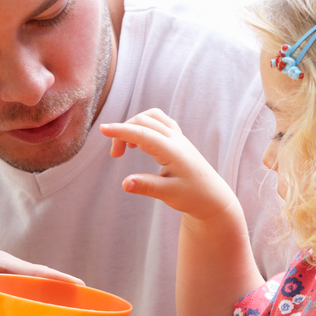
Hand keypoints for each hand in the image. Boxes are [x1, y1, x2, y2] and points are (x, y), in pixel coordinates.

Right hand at [100, 109, 239, 220]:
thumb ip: (146, 186)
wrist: (213, 198)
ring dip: (134, 125)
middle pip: (144, 121)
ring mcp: (178, 137)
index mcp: (173, 151)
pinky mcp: (178, 139)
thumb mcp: (168, 194)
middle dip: (123, 132)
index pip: (142, 133)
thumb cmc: (193, 197)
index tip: (102, 129)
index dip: (121, 130)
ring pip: (152, 117)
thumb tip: (124, 184)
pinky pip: (159, 121)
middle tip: (115, 155)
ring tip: (127, 147)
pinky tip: (140, 142)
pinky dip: (144, 125)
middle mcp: (176, 139)